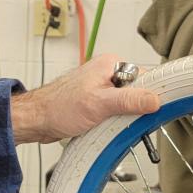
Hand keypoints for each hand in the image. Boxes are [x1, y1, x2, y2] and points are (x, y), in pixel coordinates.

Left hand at [11, 54, 157, 143]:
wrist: (37, 120)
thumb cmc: (59, 107)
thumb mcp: (100, 104)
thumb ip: (129, 101)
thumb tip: (155, 100)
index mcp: (111, 64)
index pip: (144, 77)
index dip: (149, 95)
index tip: (153, 111)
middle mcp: (107, 73)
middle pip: (137, 92)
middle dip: (134, 110)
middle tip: (125, 121)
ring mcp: (103, 88)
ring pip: (127, 104)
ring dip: (123, 118)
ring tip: (110, 124)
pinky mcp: (98, 102)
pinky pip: (116, 112)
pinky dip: (114, 122)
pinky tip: (106, 128)